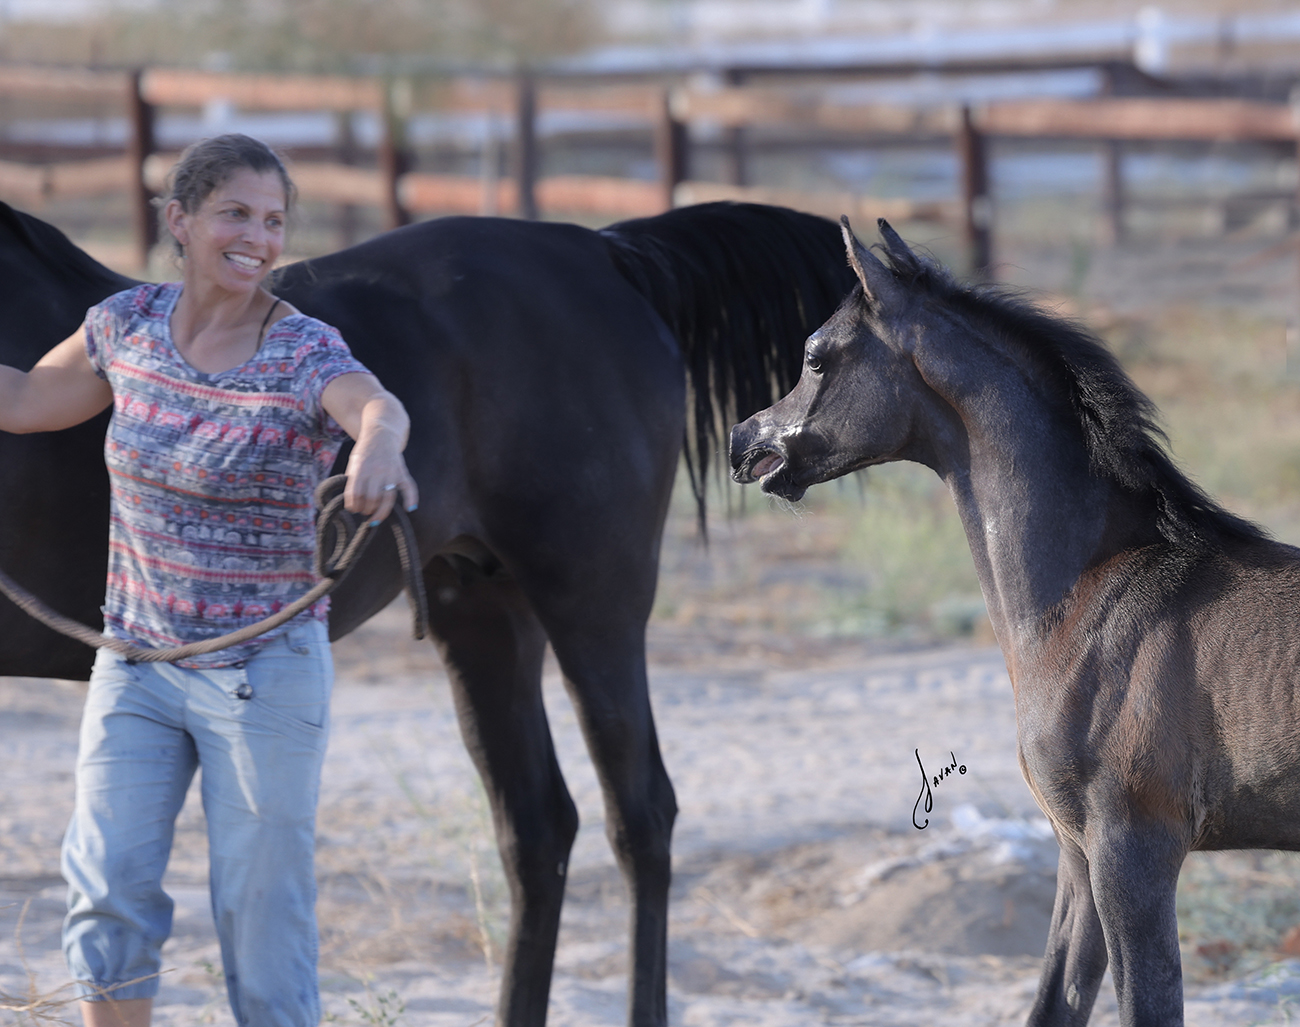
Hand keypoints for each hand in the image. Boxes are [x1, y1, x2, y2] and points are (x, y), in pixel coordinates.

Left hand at [321, 372, 418, 525]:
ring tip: (375, 518)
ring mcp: (391, 471)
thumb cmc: (365, 451)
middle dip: (366, 510)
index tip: (353, 509)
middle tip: (364, 512)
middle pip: (372, 498)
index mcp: (361, 467)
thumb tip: (353, 503)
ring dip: (381, 511)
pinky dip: (411, 498)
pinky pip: (409, 487)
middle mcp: (377, 470)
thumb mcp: (354, 462)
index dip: (353, 505)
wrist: (382, 433)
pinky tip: (409, 508)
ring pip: (388, 497)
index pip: (356, 493)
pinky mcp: (402, 472)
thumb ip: (353, 480)